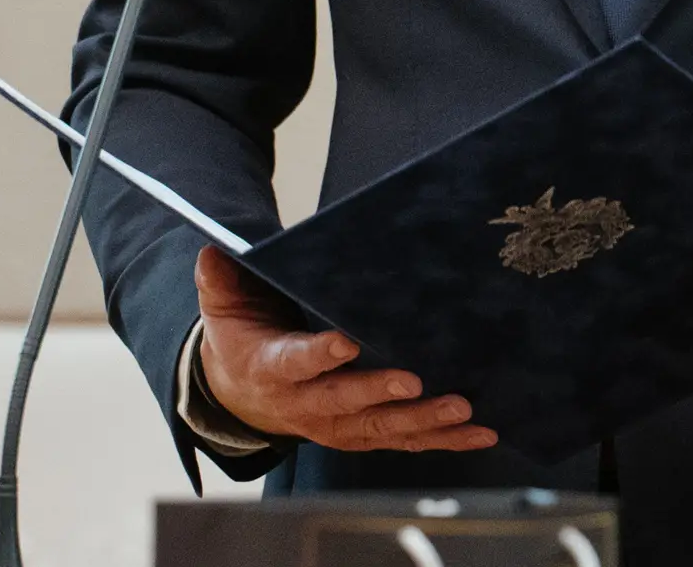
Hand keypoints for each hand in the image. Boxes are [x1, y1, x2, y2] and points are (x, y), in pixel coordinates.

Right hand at [192, 246, 496, 452]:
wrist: (242, 395)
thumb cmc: (243, 340)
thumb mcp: (223, 309)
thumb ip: (221, 281)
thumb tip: (211, 250)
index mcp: (273, 369)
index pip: (296, 363)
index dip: (318, 355)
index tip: (345, 342)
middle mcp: (307, 405)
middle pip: (346, 402)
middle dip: (380, 393)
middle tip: (415, 381)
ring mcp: (338, 425)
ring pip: (383, 428)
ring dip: (424, 420)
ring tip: (462, 408)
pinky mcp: (363, 434)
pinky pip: (406, 441)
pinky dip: (444, 440)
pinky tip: (480, 432)